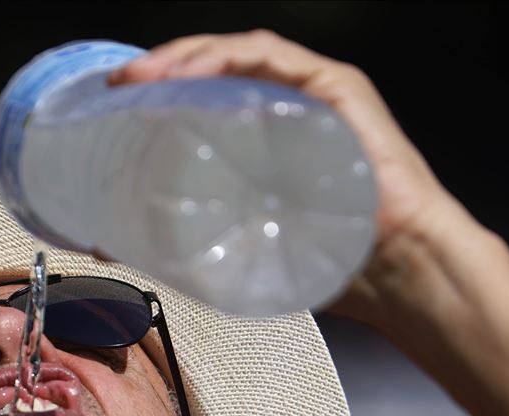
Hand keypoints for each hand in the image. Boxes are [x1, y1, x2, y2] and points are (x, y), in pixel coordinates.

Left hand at [108, 30, 486, 322]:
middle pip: (215, 69)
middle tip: (120, 85)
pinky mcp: (338, 88)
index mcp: (264, 135)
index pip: (204, 94)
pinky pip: (274, 56)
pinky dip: (229, 56)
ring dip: (186, 57)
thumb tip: (110, 247)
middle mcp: (287, 105)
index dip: (158, 90)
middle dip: (162, 69)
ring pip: (240, 53)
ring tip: (146, 75)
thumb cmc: (330, 261)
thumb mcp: (242, 246)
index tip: (115, 103)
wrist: (398, 269)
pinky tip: (195, 72)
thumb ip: (189, 239)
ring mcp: (314, 92)